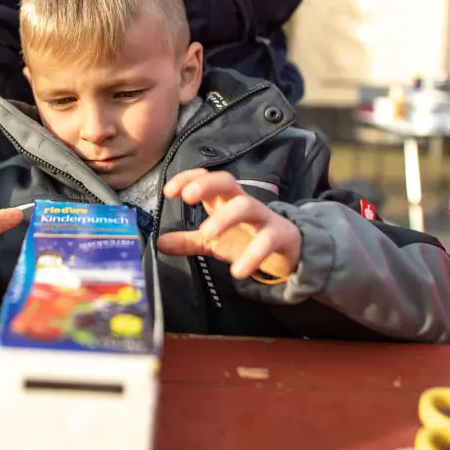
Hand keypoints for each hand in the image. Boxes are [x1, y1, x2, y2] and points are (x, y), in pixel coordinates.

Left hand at [156, 169, 301, 280]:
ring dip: (225, 217)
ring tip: (207, 233)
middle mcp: (243, 203)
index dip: (188, 178)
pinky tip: (237, 271)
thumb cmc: (247, 238)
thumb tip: (159, 243)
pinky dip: (253, 255)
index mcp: (224, 201)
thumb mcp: (214, 241)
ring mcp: (263, 217)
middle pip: (227, 181)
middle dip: (206, 185)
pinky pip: (268, 240)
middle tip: (188, 197)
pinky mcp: (281, 236)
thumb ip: (188, 240)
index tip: (168, 191)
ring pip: (246, 205)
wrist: (290, 251)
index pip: (207, 178)